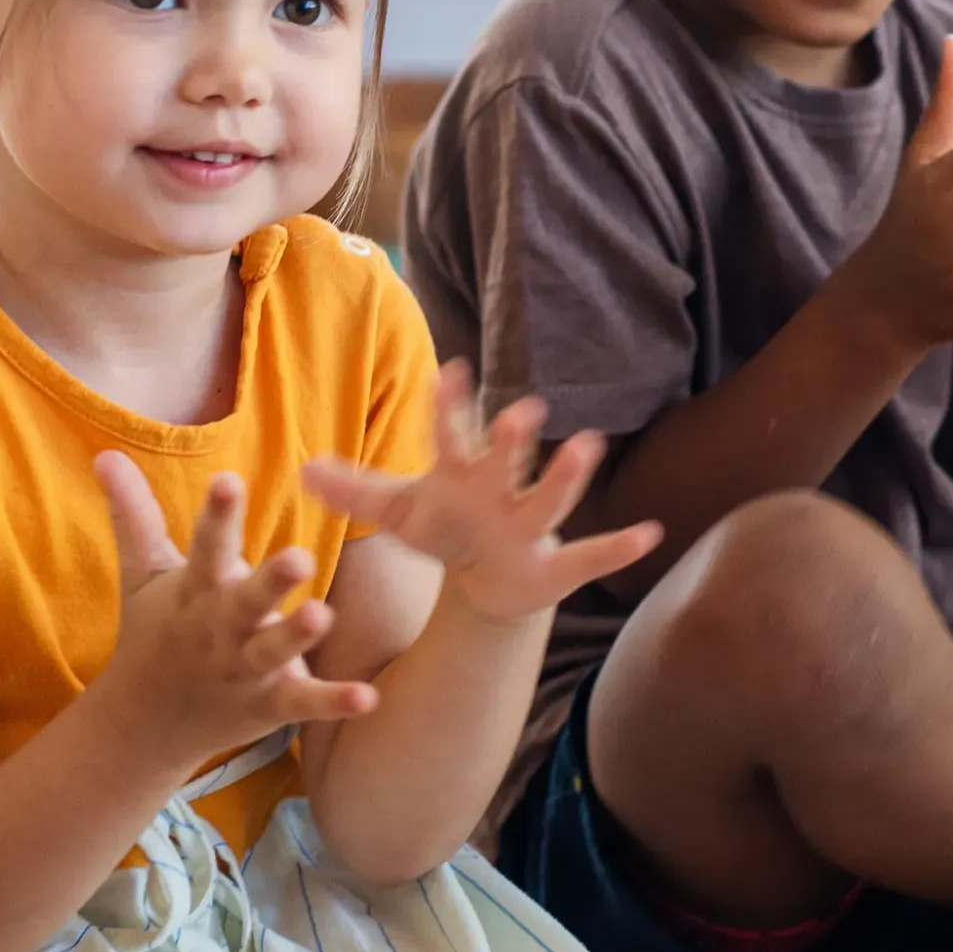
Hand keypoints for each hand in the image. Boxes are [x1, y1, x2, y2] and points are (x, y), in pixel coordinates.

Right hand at [92, 458, 376, 765]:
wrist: (144, 724)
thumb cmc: (156, 632)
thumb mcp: (142, 574)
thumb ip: (134, 514)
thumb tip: (105, 454)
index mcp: (194, 591)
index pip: (205, 547)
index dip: (217, 515)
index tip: (229, 480)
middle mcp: (218, 629)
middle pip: (244, 602)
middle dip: (270, 581)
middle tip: (300, 556)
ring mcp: (243, 670)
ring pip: (272, 651)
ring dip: (297, 636)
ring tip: (325, 615)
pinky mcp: (268, 705)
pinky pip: (302, 703)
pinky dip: (333, 702)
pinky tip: (367, 697)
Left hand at [302, 363, 662, 627]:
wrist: (490, 580)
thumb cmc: (447, 529)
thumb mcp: (399, 512)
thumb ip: (355, 491)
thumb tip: (301, 470)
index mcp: (461, 475)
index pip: (451, 435)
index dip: (450, 407)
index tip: (450, 371)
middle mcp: (501, 491)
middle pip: (505, 461)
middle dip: (512, 439)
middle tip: (523, 410)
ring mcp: (532, 525)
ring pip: (551, 500)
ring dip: (568, 476)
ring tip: (590, 445)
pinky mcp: (558, 564)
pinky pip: (591, 556)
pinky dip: (620, 547)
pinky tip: (650, 533)